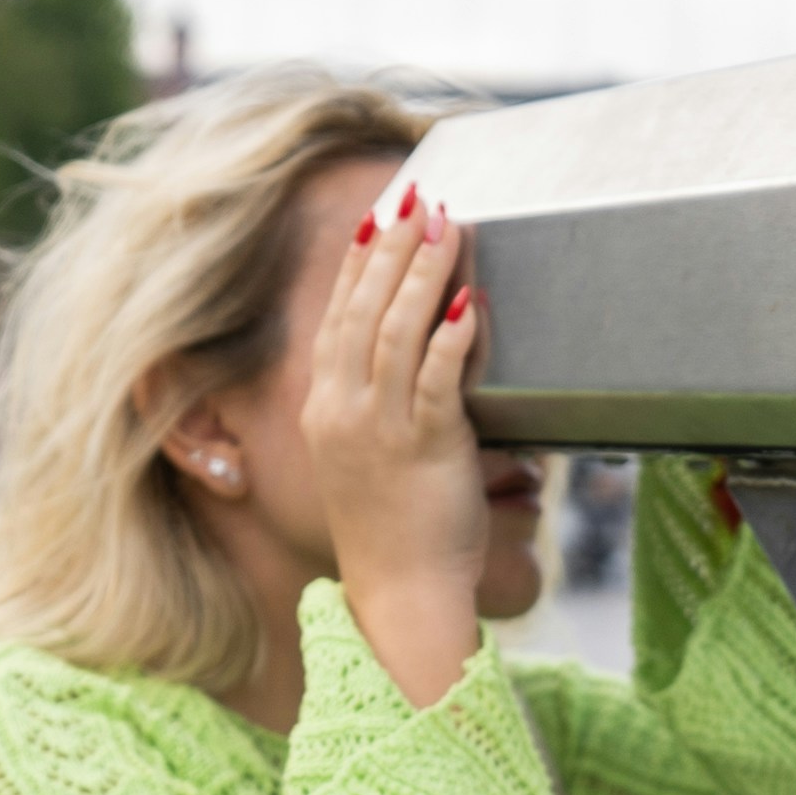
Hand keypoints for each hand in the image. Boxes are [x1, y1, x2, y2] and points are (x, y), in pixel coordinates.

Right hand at [302, 180, 490, 708]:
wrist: (400, 594)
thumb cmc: (394, 532)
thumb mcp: (366, 461)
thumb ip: (378, 408)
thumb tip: (417, 360)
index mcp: (325, 410)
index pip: (337, 318)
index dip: (357, 263)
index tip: (378, 217)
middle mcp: (342, 412)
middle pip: (362, 311)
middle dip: (391, 250)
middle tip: (419, 200)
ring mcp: (378, 429)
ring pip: (396, 333)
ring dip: (423, 275)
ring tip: (447, 228)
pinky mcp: (423, 448)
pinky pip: (436, 379)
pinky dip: (452, 336)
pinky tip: (471, 301)